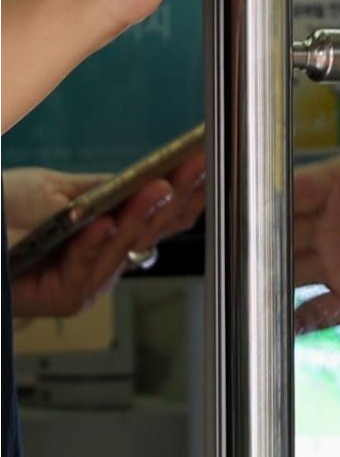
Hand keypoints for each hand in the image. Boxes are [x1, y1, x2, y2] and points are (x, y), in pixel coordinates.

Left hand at [4, 152, 205, 317]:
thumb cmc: (4, 209)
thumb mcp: (60, 190)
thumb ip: (105, 191)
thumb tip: (154, 178)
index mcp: (111, 233)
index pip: (160, 214)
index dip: (186, 190)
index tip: (203, 160)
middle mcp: (107, 260)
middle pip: (153, 230)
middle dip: (179, 196)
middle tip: (197, 167)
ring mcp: (90, 281)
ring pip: (126, 247)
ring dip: (145, 215)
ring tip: (162, 186)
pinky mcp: (65, 297)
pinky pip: (86, 266)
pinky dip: (96, 244)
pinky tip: (107, 221)